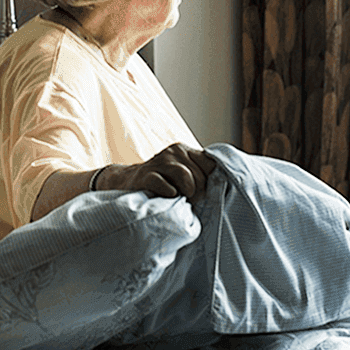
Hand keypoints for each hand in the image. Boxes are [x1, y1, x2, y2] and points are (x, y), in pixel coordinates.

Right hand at [97, 143, 215, 200]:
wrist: (126, 183)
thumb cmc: (161, 183)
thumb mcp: (181, 174)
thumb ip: (199, 175)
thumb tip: (224, 185)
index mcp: (185, 150)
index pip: (211, 164)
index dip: (212, 181)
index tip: (205, 192)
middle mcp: (173, 151)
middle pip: (200, 174)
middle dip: (199, 192)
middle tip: (189, 199)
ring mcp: (159, 162)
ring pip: (185, 177)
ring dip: (187, 193)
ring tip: (181, 199)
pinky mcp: (146, 175)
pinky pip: (165, 186)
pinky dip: (170, 194)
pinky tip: (168, 197)